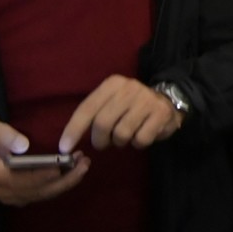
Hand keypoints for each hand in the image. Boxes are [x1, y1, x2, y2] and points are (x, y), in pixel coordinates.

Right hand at [0, 115, 89, 206]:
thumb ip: (1, 134)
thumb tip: (23, 145)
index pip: (21, 180)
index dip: (42, 176)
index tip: (62, 166)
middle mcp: (3, 191)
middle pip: (37, 191)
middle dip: (63, 180)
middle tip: (84, 163)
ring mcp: (11, 196)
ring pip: (42, 195)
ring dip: (65, 182)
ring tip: (83, 165)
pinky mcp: (19, 196)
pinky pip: (41, 194)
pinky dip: (58, 184)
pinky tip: (73, 171)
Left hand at [58, 75, 182, 153]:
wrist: (168, 99)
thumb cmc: (131, 105)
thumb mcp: (111, 102)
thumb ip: (93, 115)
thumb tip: (68, 142)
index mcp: (112, 84)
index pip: (87, 107)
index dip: (73, 129)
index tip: (64, 148)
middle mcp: (129, 88)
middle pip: (102, 123)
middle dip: (100, 140)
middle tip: (104, 143)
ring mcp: (146, 100)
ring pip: (121, 134)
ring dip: (121, 142)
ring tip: (126, 135)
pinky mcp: (160, 113)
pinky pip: (140, 139)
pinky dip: (138, 144)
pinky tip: (142, 134)